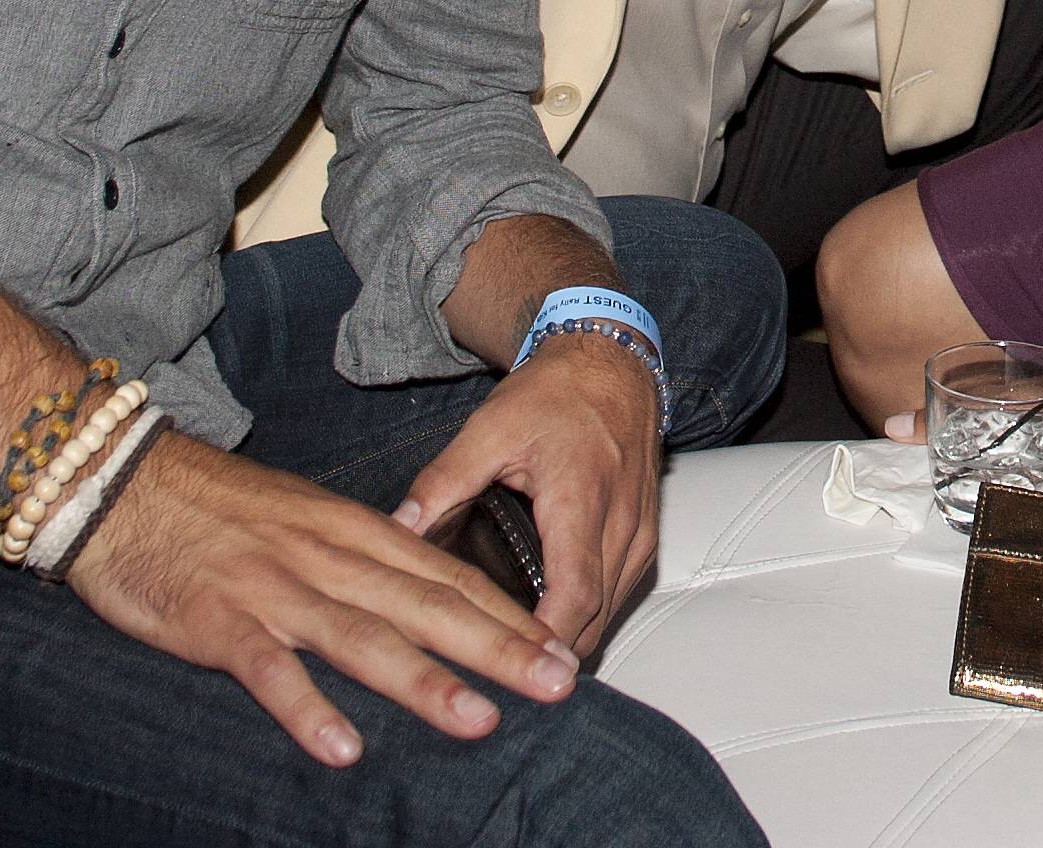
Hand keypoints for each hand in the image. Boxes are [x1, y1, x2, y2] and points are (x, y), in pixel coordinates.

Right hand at [68, 430, 582, 767]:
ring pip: (363, 638)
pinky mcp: (220, 622)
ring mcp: (275, 590)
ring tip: (480, 720)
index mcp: (352, 532)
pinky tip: (343, 749)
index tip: (561, 646)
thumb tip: (417, 600)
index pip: (448, 574)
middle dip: (499, 648)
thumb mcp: (304, 521)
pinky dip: (308, 709)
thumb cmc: (215, 510)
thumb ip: (360, 560)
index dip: (509, 613)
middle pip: (427, 605)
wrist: (122, 483)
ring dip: (425, 681)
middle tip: (559, 683)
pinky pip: (270, 672)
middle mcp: (327, 557)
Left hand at [394, 330, 662, 656]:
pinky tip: (547, 628)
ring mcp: (640, 532)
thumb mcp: (489, 429)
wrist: (611, 361)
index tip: (508, 671)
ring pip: (611, 613)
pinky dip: (589, 617)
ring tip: (516, 663)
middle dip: (550, 656)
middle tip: (495, 680)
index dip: (544, 644)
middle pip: (595, 619)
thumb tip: (397, 527)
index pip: (574, 596)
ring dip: (571, 641)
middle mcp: (621, 524)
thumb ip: (442, 482)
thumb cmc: (555, 393)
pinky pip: (620, 594)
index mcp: (580, 500)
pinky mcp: (645, 535)